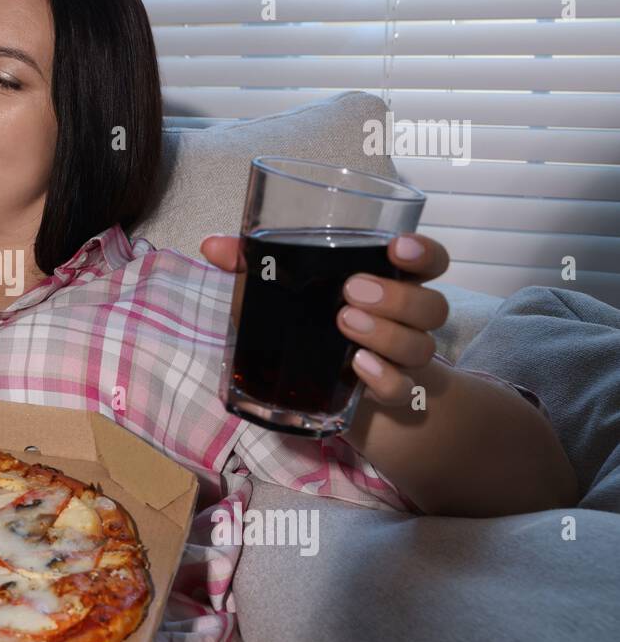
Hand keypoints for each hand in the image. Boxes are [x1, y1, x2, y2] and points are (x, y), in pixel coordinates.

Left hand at [199, 232, 450, 405]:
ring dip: (388, 334)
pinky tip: (358, 368)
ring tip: (345, 323)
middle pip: (431, 305)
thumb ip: (250, 264)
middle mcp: (405, 319)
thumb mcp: (279, 290)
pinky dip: (385, 378)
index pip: (429, 262)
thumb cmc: (307, 322)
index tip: (398, 247)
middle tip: (352, 291)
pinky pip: (402, 390)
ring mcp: (402, 358)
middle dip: (397, 296)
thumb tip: (211, 246)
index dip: (425, 253)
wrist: (321, 388)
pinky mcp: (389, 394)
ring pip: (421, 346)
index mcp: (388, 282)